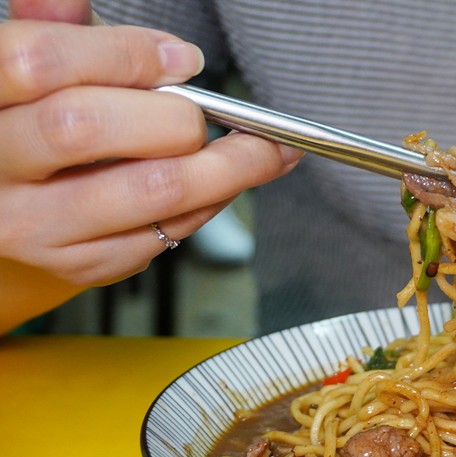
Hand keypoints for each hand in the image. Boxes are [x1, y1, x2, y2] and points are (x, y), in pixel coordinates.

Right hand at [0, 0, 301, 288]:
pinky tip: (227, 182)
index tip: (183, 59)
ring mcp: (32, 223)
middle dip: (171, 113)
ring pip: (147, 190)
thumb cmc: (38, 121)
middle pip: (84, 127)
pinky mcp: (77, 263)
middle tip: (213, 110)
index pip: (39, 63)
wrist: (16, 208)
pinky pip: (163, 232)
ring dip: (226, 168)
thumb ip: (58, 29)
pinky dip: (211, 202)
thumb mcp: (38, 66)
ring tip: (265, 150)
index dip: (124, 55)